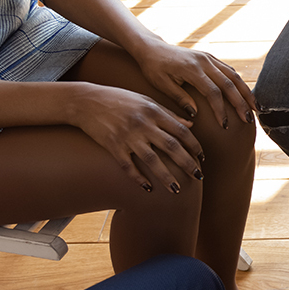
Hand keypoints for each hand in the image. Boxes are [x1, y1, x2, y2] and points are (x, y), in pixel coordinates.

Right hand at [71, 84, 203, 192]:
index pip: (181, 131)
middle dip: (187, 163)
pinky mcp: (113, 146)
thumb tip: (191, 124)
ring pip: (152, 160)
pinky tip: (148, 188)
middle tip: (198, 177)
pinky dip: (138, 178)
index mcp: (154, 111)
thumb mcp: (146, 101)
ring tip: (177, 190)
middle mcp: (143, 124)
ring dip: (166, 176)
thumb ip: (169, 114)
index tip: (202, 158)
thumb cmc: (119, 99)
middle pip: (171, 147)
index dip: (194, 146)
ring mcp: (127, 136)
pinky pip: (128, 166)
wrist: (86, 101)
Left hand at [131, 39, 256, 129]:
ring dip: (246, 92)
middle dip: (241, 103)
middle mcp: (204, 62)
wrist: (152, 47)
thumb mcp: (161, 85)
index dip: (221, 110)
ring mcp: (209, 58)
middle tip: (248, 120)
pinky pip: (229, 71)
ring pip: (234, 76)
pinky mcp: (210, 58)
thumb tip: (195, 115)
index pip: (213, 92)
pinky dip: (240, 83)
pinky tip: (246, 95)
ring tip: (255, 108)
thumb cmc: (153, 68)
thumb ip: (180, 98)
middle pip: (229, 84)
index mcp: (192, 69)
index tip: (225, 126)